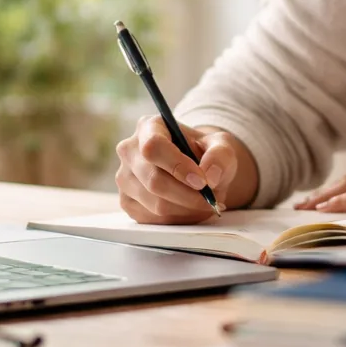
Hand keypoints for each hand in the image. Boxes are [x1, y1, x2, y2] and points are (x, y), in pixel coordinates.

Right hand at [115, 117, 242, 223]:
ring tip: (206, 203)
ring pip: (155, 204)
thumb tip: (210, 175)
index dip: (177, 166)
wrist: (195, 168)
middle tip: (212, 199)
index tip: (202, 182)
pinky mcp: (127, 201)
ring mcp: (124, 178)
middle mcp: (129, 150)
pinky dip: (178, 219)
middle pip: (154, 180)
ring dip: (187, 209)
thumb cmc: (205, 152)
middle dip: (188, 196)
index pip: (153, 147)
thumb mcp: (221, 145)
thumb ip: (220, 155)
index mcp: (149, 127)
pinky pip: (153, 219)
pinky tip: (192, 210)